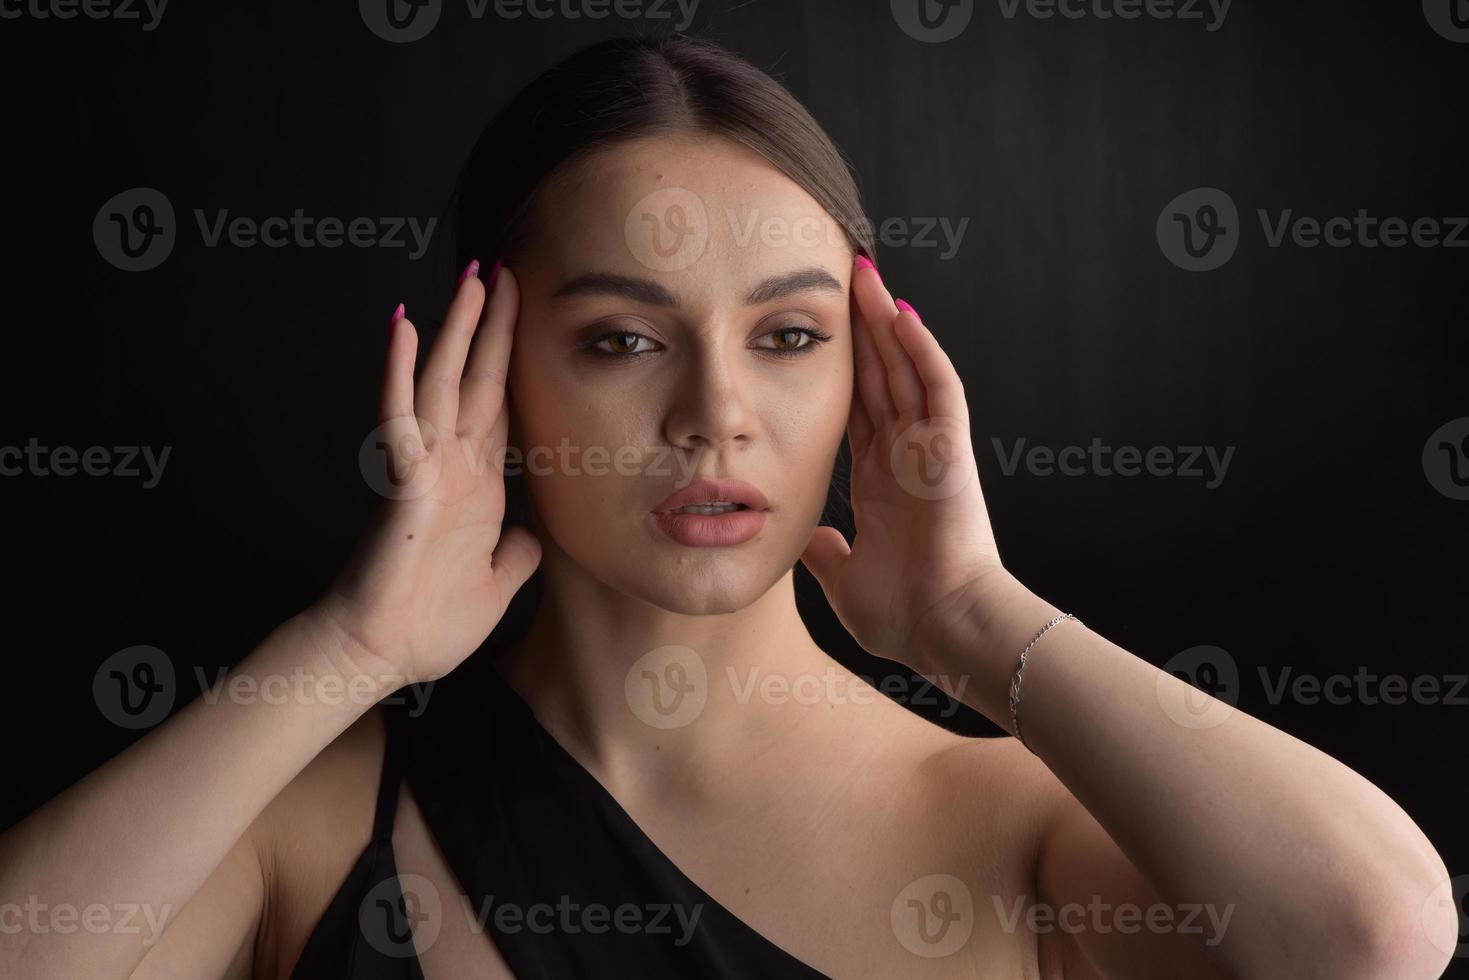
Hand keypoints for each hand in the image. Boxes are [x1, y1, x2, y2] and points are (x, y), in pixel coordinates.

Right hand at [313, 261, 541, 685]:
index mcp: (476, 486)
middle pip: (475, 380)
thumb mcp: (497, 583)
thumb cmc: (428, 623)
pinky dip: (398, 370)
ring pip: (440, 381)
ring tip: (471, 278)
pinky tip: (402, 326)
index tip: (523, 320)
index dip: (511, 362)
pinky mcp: (403, 483)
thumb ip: (517, 554)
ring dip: (455, 329)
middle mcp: (451, 465)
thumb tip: (534, 536)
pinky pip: (399, 416)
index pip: (498, 407)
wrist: (381, 654)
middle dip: (492, 326)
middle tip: (504, 271)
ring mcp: (425, 468)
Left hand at [799, 256, 1014, 675]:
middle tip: (840, 277)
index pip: (856, 406)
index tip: (816, 331)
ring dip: (886, 321)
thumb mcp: (843, 576)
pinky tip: (901, 313)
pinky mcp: (952, 449)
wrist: (943, 630)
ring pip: (906, 368)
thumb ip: (826, 551)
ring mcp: (930, 449)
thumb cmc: (904, 614)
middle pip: (880, 374)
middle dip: (861, 327)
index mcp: (880, 481)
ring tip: (865, 274)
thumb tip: (806, 538)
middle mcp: (905, 456)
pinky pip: (938, 388)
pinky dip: (921, 350)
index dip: (840, 368)